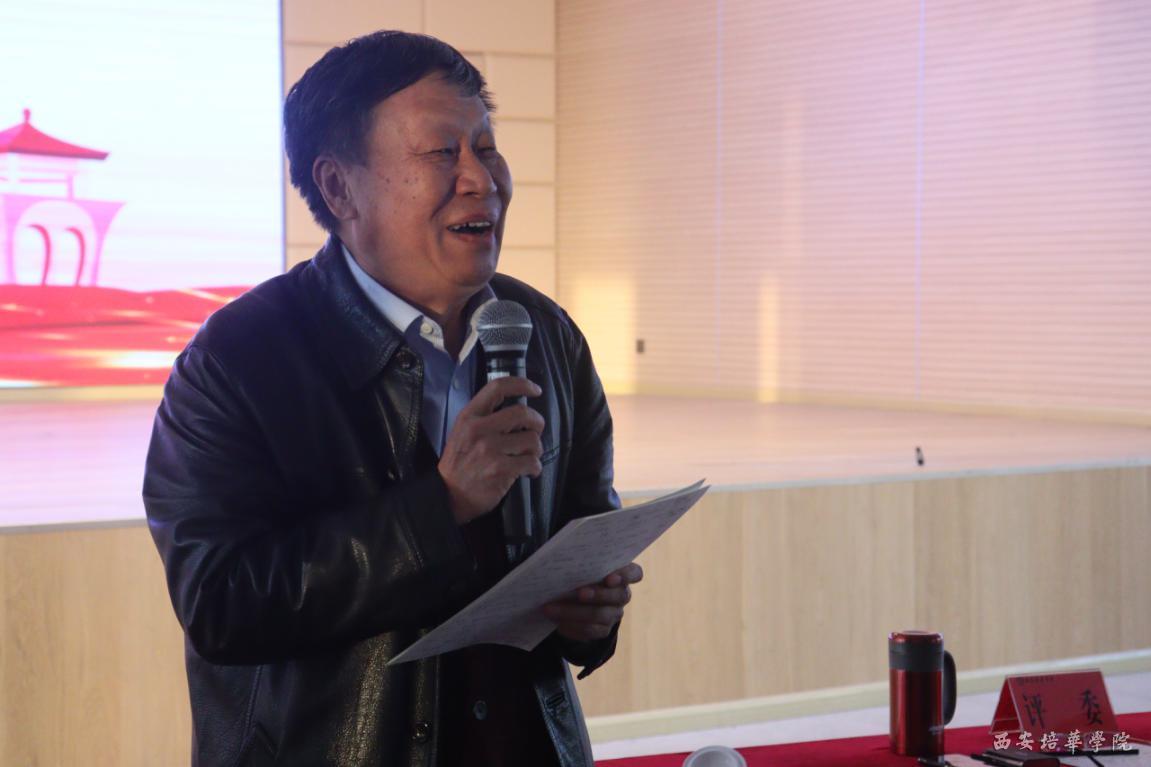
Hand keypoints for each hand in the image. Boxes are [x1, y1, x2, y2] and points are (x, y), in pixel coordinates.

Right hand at [438, 376, 544, 523]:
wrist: (448, 496)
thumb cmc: (459, 464)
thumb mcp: (462, 432)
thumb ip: (485, 418)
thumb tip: (519, 413)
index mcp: (469, 416)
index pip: (497, 387)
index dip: (521, 384)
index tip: (535, 390)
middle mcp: (479, 429)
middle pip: (522, 412)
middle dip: (537, 422)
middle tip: (535, 431)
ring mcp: (490, 449)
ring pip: (531, 439)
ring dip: (536, 448)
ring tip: (528, 456)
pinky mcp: (500, 469)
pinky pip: (532, 462)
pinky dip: (535, 467)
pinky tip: (528, 471)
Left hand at [542, 563, 643, 641]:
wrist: (578, 599)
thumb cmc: (582, 574)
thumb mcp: (584, 566)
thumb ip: (582, 563)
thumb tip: (560, 562)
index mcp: (623, 574)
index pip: (634, 573)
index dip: (625, 576)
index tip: (609, 578)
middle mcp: (622, 594)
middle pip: (617, 596)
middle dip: (597, 594)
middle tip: (579, 593)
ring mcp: (614, 613)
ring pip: (599, 615)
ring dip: (573, 612)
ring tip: (551, 608)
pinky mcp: (603, 629)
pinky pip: (589, 630)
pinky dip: (572, 625)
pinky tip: (557, 621)